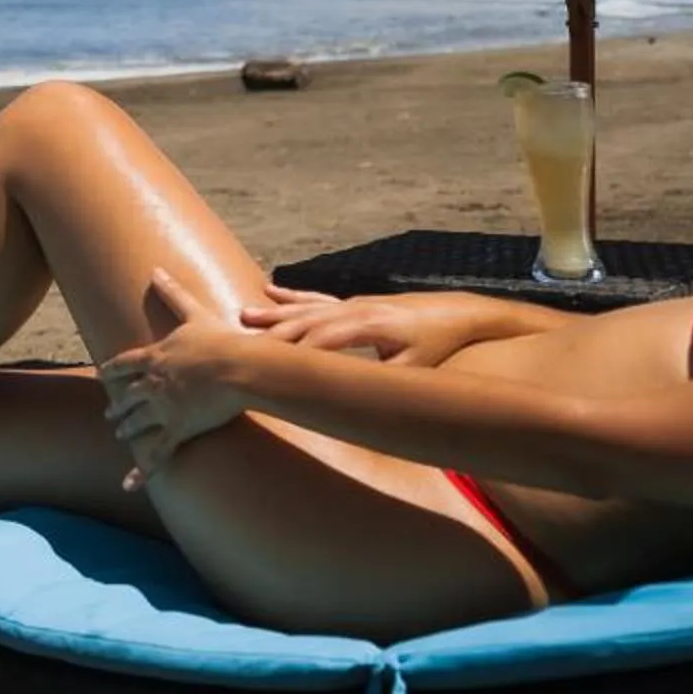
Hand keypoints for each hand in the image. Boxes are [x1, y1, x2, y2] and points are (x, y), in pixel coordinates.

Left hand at [96, 269, 257, 487]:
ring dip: (128, 428)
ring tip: (120, 433)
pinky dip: (140, 471)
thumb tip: (156, 270)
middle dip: (119, 404)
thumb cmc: (221, 339)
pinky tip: (127, 484)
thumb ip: (173, 293)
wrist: (239, 366)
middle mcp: (153, 383)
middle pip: (129, 396)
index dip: (114, 370)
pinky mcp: (178, 429)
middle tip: (109, 412)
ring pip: (138, 422)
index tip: (102, 374)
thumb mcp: (194, 313)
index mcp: (156, 357)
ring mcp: (163, 408)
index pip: (126, 363)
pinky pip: (155, 454)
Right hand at [240, 285, 485, 366]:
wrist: (454, 314)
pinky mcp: (353, 303)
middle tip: (238, 347)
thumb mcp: (413, 369)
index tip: (266, 368)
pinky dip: (292, 296)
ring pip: (305, 308)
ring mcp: (351, 303)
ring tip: (243, 316)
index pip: (320, 341)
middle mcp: (354, 309)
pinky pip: (315, 299)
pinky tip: (271, 290)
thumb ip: (382, 384)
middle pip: (305, 322)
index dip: (294, 355)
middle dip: (272, 335)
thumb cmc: (435, 343)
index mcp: (367, 325)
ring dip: (274, 314)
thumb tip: (356, 403)